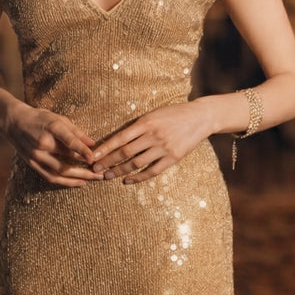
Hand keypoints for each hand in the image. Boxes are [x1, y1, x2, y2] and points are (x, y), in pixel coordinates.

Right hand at [3, 104, 100, 187]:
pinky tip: (78, 182)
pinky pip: (50, 177)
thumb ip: (76, 132)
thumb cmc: (39, 118)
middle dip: (86, 170)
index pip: (69, 142)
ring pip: (60, 172)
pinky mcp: (32, 163)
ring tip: (93, 180)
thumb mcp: (58, 118)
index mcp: (51, 128)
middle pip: (66, 161)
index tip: (94, 158)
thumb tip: (93, 144)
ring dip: (78, 178)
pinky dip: (66, 182)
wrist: (13, 121)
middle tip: (100, 174)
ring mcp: (36, 155)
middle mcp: (43, 143)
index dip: (83, 151)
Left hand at [88, 101, 213, 184]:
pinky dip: (138, 177)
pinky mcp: (173, 158)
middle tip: (95, 169)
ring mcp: (163, 148)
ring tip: (107, 176)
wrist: (200, 117)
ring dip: (120, 171)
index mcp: (146, 122)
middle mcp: (153, 135)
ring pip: (136, 163)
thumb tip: (117, 139)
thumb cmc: (174, 113)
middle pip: (125, 152)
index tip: (93, 156)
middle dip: (108, 162)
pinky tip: (128, 180)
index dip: (105, 148)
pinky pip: (152, 171)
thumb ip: (138, 126)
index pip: (120, 138)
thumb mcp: (153, 114)